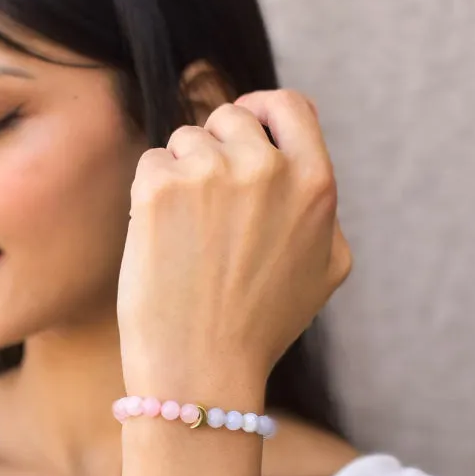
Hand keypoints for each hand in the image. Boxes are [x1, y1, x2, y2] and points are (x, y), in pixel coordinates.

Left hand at [116, 89, 352, 385]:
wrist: (203, 370)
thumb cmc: (261, 327)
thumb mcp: (326, 270)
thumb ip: (323, 209)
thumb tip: (304, 165)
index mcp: (316, 184)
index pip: (290, 105)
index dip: (263, 110)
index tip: (245, 125)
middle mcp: (268, 169)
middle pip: (230, 119)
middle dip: (215, 150)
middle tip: (207, 207)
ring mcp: (212, 173)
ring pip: (185, 140)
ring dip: (180, 175)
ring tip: (188, 238)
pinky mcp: (161, 188)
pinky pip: (151, 163)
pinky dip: (149, 196)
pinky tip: (163, 242)